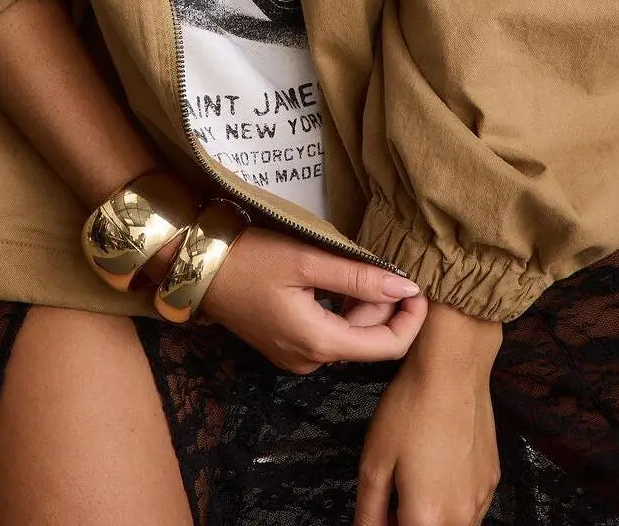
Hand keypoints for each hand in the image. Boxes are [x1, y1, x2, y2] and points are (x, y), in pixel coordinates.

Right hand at [194, 225, 428, 371]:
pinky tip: (332, 279)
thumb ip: (359, 277)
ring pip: (349, 334)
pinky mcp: (286, 345)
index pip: (388, 347)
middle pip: (368, 339)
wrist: (198, 268)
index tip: (419, 286)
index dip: (412, 319)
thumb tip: (407, 287)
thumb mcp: (307, 260)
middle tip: (376, 261)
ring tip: (350, 265)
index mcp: (319, 343)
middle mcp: (311, 360)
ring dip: (360, 303)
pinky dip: (340, 308)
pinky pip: (328, 332)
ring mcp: (296, 356)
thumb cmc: (250, 259)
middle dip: (382, 303)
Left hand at [353, 303, 503, 525]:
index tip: (378, 514)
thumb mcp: (375, 460)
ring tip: (412, 481)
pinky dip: (450, 501)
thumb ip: (369, 509)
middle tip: (390, 500)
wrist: (453, 368)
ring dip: (430, 517)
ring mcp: (480, 498)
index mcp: (428, 517)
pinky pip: (468, 507)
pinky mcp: (491, 480)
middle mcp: (461, 516)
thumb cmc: (413, 407)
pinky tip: (436, 470)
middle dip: (407, 523)